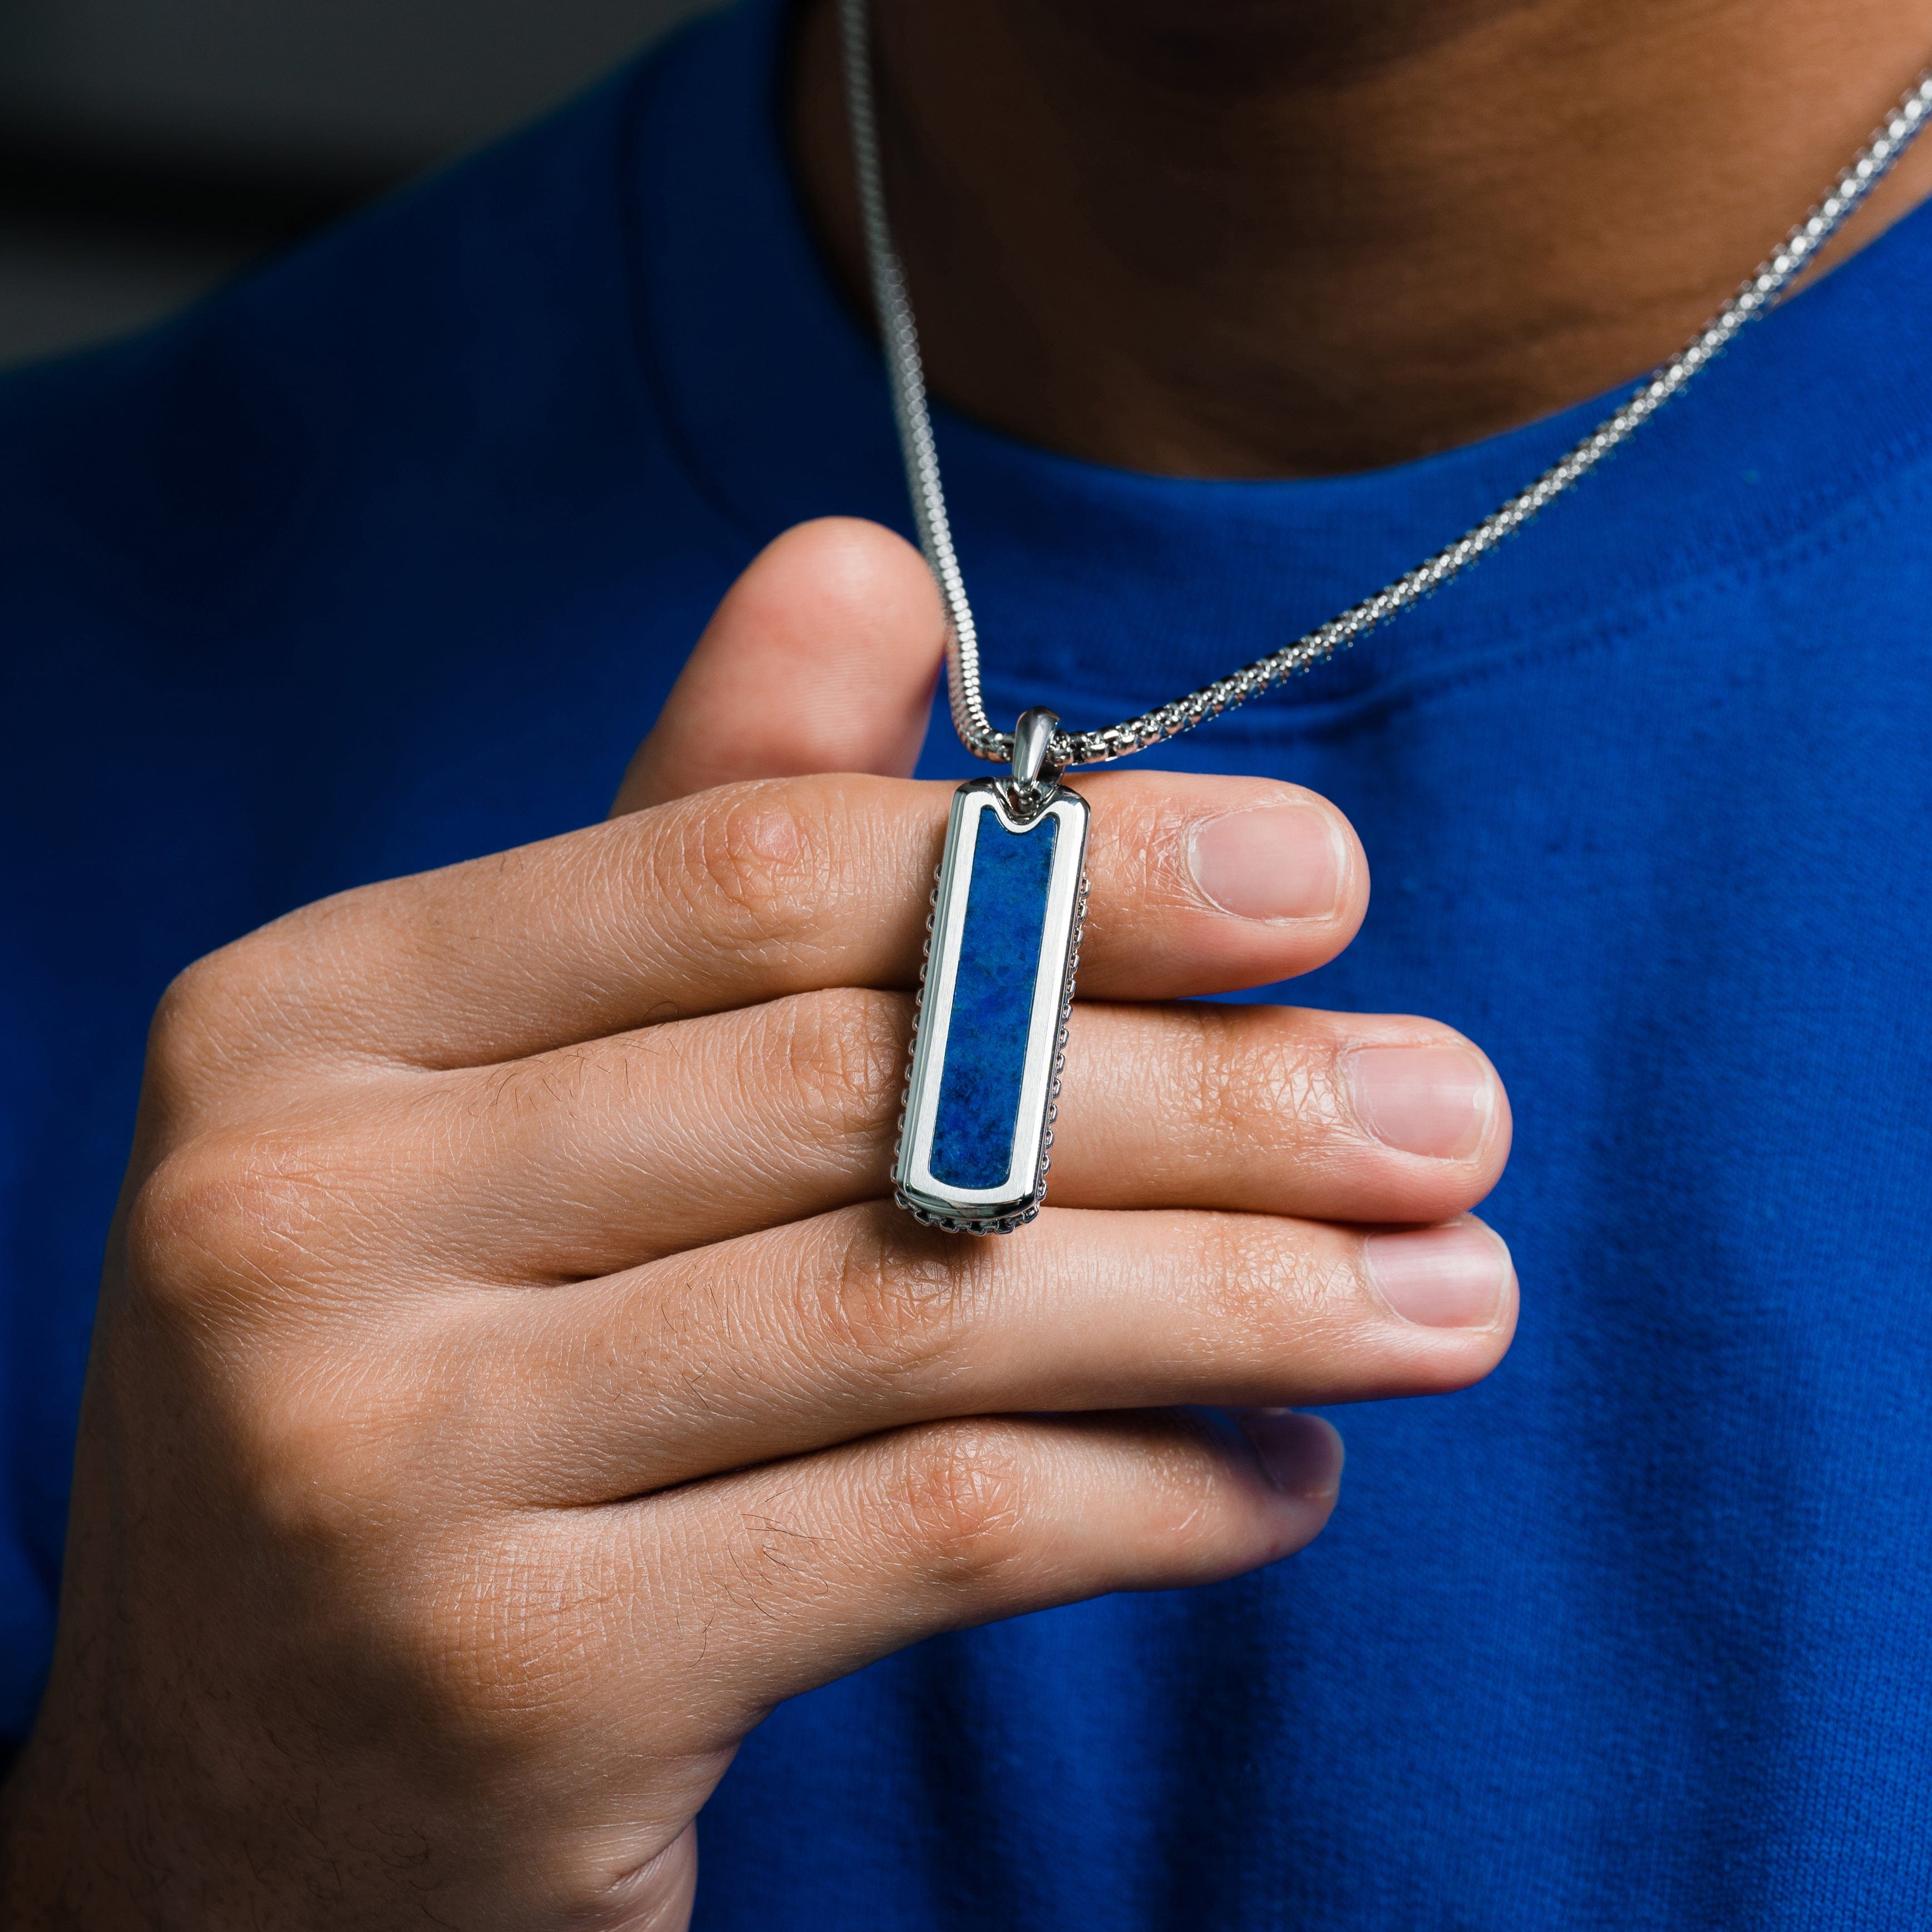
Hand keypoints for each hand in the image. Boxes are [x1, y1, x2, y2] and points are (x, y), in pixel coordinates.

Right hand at [0, 520, 1512, 1928]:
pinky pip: (915, 1533)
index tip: (1319, 885)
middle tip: (1451, 1107)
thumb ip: (691, 836)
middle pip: (860, 1088)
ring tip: (1448, 1293)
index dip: (1069, 872)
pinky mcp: (513, 1682)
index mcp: (315, 1021)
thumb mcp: (521, 1092)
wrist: (252, 1768)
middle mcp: (303, 1217)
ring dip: (1238, 1298)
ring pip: (917, 1306)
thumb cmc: (436, 1370)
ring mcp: (385, 1462)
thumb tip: (868, 564)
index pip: (749, 876)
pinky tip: (1283, 1477)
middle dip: (1209, 1094)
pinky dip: (1145, 1496)